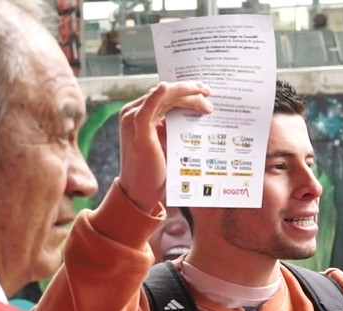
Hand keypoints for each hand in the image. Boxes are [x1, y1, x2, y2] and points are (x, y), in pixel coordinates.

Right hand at [116, 81, 212, 213]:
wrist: (141, 192)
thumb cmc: (154, 170)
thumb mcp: (166, 142)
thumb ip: (173, 125)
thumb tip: (196, 114)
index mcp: (140, 114)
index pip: (165, 96)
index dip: (185, 91)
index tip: (204, 93)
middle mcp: (133, 113)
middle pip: (166, 94)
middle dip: (189, 90)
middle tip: (209, 91)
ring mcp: (133, 119)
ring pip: (163, 97)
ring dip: (186, 93)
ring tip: (206, 96)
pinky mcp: (137, 129)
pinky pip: (148, 108)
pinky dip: (157, 96)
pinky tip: (166, 87)